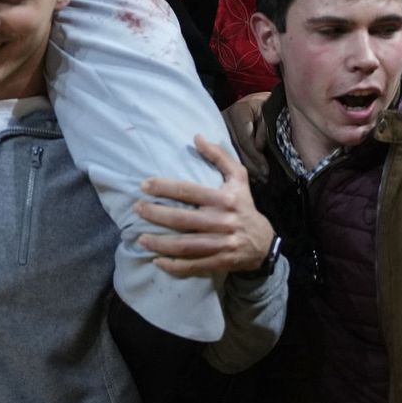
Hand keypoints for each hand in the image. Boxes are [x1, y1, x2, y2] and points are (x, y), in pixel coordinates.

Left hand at [134, 134, 274, 275]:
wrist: (264, 243)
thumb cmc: (244, 205)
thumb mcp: (238, 177)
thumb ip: (219, 156)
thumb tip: (196, 137)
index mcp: (224, 198)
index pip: (189, 191)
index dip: (164, 187)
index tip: (144, 185)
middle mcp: (222, 221)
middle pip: (183, 219)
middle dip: (157, 214)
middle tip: (137, 209)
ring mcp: (221, 244)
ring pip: (186, 245)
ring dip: (161, 243)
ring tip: (140, 238)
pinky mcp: (220, 262)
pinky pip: (194, 266)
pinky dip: (175, 266)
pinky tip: (157, 261)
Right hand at [222, 92, 270, 180]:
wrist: (258, 104)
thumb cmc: (266, 109)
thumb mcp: (268, 115)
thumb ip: (264, 130)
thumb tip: (259, 147)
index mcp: (238, 112)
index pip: (245, 140)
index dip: (256, 156)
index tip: (266, 169)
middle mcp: (225, 120)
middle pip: (237, 149)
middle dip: (252, 166)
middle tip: (263, 178)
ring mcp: (221, 128)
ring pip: (233, 153)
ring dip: (246, 168)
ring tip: (259, 179)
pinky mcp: (221, 136)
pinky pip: (230, 153)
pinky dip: (241, 164)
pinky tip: (251, 174)